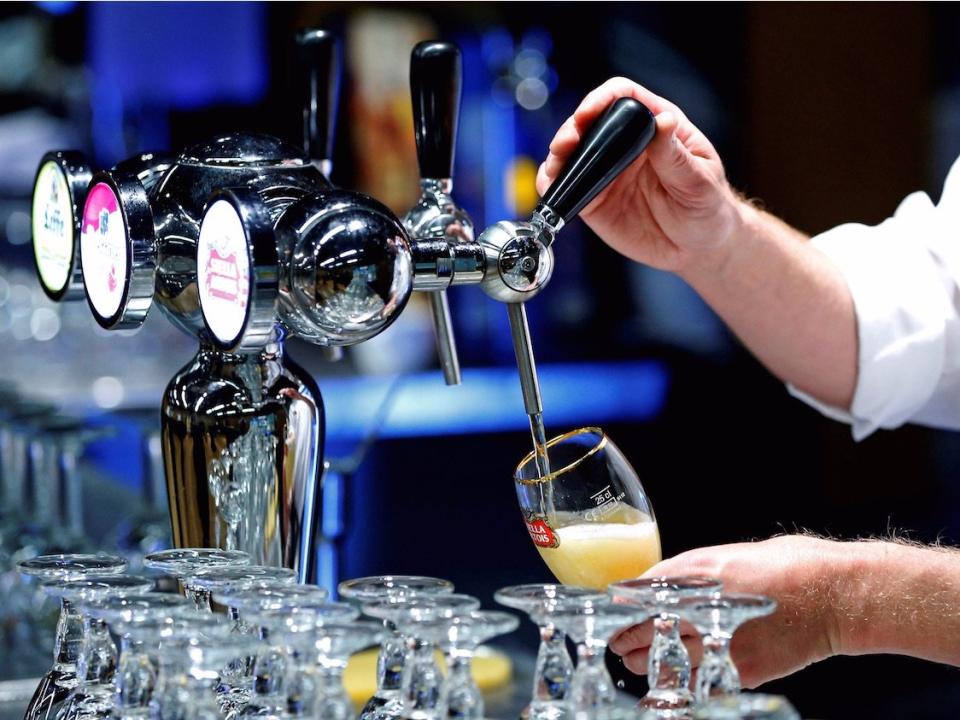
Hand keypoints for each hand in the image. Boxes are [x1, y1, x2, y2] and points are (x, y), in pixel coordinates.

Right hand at [536, 77, 743, 274]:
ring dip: (557, 155)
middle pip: (589, 122)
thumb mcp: (699, 180)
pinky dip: (553, 185)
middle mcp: (625, 145)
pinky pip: (567, 187)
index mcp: (654, 127)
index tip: (589, 113)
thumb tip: (663, 121)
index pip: (623, 97)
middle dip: (572, 128)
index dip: (602, 99)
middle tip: (567, 143)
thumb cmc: (707, 207)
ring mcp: (606, 172)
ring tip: (556, 166)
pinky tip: (552, 186)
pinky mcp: (594, 200)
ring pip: (571, 154)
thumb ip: (676, 155)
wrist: (698, 248)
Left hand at [609, 535, 845, 686]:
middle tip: (617, 641)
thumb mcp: (730, 555)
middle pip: (647, 629)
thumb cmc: (791, 564)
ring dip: (647, 662)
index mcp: (701, 572)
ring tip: (638, 661)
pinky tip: (675, 676)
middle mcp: (707, 606)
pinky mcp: (743, 669)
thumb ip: (693, 571)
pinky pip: (700, 680)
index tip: (611, 611)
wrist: (839, 595)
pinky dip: (682, 679)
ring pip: (668, 660)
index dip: (622, 606)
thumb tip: (659, 583)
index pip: (642, 593)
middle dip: (626, 638)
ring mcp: (724, 641)